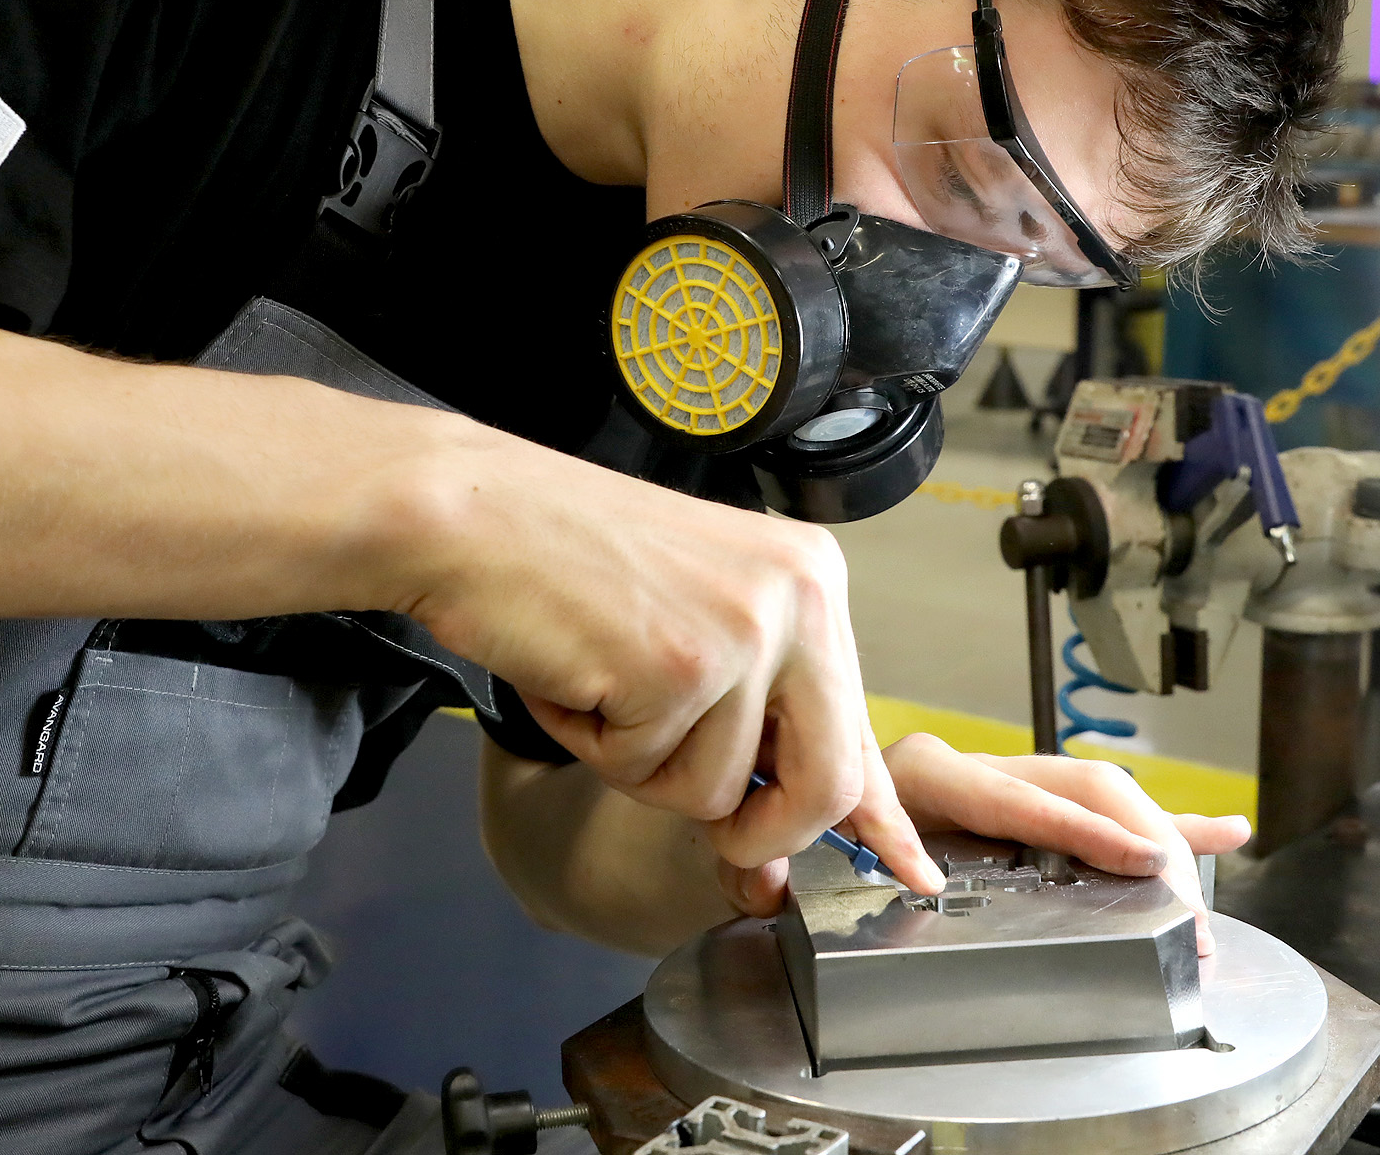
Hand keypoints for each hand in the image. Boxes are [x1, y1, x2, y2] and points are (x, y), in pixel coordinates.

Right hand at [379, 420, 942, 895]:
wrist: (468, 513)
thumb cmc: (563, 559)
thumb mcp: (694, 617)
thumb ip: (757, 713)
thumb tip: (784, 840)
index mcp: (810, 579)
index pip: (860, 724)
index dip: (878, 814)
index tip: (911, 866)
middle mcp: (798, 598)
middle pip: (825, 784)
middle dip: (759, 828)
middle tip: (702, 812)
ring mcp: (743, 632)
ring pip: (715, 792)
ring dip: (638, 761)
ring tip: (600, 675)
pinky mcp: (680, 668)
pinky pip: (644, 773)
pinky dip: (592, 744)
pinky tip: (574, 671)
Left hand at [713, 732, 1250, 953]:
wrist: (769, 782)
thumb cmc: (779, 812)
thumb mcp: (784, 836)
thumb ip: (792, 861)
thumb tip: (808, 883)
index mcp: (918, 769)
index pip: (1016, 794)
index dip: (1080, 832)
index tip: (1140, 866)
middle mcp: (967, 765)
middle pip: (1078, 784)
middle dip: (1139, 841)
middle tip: (1179, 901)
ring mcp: (998, 780)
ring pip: (1096, 793)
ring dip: (1158, 836)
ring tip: (1202, 882)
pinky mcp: (1017, 804)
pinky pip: (1098, 811)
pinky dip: (1159, 826)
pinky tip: (1222, 835)